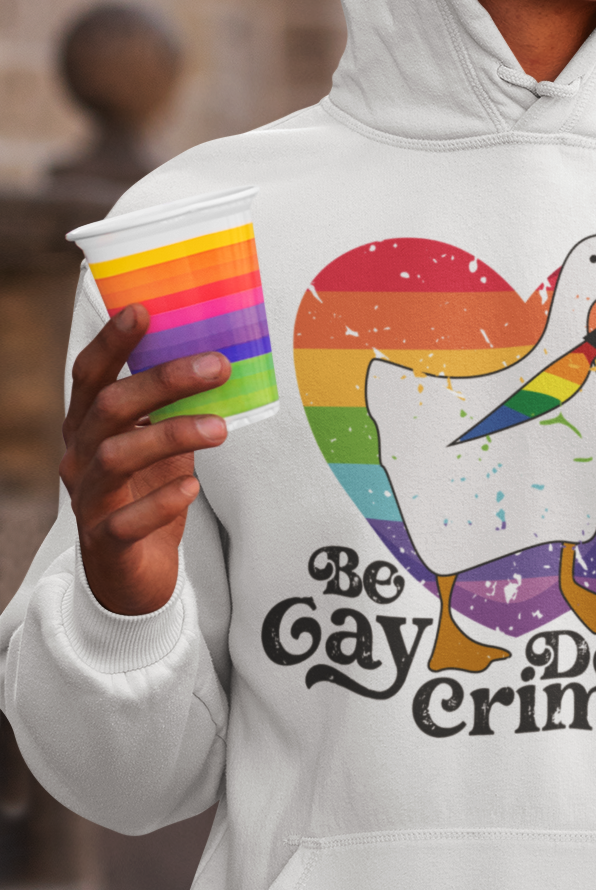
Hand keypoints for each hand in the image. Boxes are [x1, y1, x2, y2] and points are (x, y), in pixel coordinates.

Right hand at [60, 305, 230, 616]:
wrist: (129, 579)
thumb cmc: (143, 500)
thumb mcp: (158, 450)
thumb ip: (172, 412)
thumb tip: (218, 364)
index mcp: (88, 428)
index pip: (90, 376)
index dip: (112, 343)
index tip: (144, 310)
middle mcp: (81, 458)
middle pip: (109, 408)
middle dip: (163, 381)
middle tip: (218, 366)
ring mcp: (89, 500)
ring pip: (118, 458)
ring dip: (171, 436)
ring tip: (220, 429)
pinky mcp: (105, 542)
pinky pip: (126, 520)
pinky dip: (160, 502)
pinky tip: (191, 488)